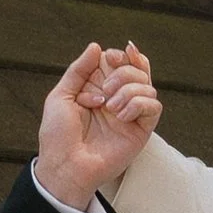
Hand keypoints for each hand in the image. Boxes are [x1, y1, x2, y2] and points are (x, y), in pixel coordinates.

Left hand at [36, 40, 160, 206]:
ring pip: (148, 86)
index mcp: (98, 88)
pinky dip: (138, 104)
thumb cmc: (58, 136)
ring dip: (128, 90)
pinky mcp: (141, 130)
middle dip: (124, 72)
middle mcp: (117, 99)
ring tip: (110, 108)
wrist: (65, 166)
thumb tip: (96, 46)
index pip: (120, 62)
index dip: (120, 55)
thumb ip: (79, 70)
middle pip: (137, 70)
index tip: (110, 59)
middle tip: (106, 91)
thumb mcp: (61, 96)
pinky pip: (154, 107)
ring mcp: (130, 114)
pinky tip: (120, 116)